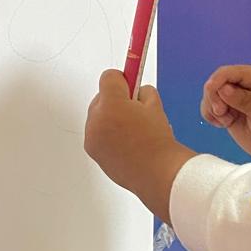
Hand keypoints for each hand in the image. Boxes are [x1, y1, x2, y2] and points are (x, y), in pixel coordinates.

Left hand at [85, 69, 195, 223]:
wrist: (157, 173)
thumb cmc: (158, 142)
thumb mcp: (155, 106)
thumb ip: (142, 91)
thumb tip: (135, 88)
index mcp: (112, 103)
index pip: (109, 77)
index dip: (123, 79)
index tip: (129, 82)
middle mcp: (96, 118)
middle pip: (101, 96)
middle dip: (116, 99)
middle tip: (134, 108)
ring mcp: (92, 135)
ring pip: (98, 115)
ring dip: (110, 116)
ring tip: (132, 129)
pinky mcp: (91, 149)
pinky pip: (97, 132)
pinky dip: (107, 133)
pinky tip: (125, 140)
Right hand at [201, 65, 250, 169]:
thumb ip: (246, 100)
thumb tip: (223, 88)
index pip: (231, 72)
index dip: (217, 80)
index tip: (211, 94)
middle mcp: (245, 86)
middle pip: (217, 82)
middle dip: (213, 97)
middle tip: (222, 114)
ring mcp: (235, 99)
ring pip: (211, 95)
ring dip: (211, 108)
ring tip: (226, 121)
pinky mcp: (229, 112)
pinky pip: (210, 108)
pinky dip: (210, 115)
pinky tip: (222, 124)